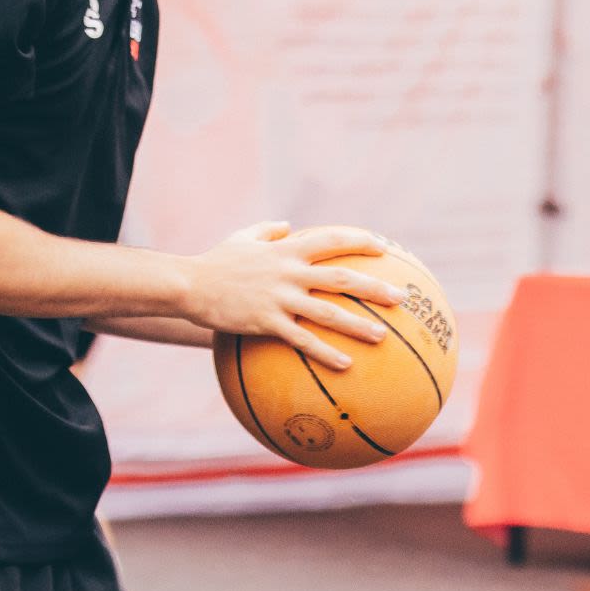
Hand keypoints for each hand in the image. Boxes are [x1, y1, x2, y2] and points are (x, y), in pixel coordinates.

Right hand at [182, 223, 401, 369]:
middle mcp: (289, 272)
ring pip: (328, 312)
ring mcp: (279, 298)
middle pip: (341, 278)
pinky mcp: (267, 321)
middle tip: (401, 299)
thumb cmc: (216, 262)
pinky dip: (326, 352)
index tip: (384, 247)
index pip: (332, 240)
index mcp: (286, 250)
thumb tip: (287, 224)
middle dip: (375, 288)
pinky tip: (346, 365)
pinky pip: (303, 340)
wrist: (189, 285)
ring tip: (382, 337)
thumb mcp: (241, 238)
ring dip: (358, 325)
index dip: (360, 241)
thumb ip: (267, 230)